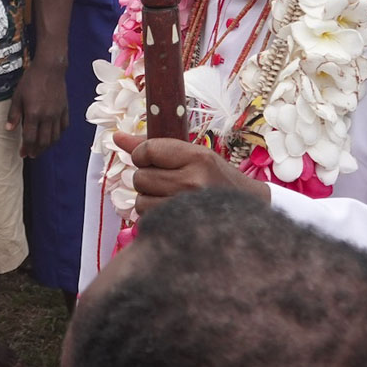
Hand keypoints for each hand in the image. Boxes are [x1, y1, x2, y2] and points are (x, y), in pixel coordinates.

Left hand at [7, 60, 67, 157]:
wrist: (49, 68)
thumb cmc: (31, 80)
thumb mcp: (17, 96)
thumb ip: (14, 114)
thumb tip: (9, 129)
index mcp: (34, 114)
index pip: (30, 138)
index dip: (26, 148)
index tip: (22, 153)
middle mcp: (47, 117)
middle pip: (43, 141)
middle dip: (37, 151)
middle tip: (31, 155)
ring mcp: (58, 114)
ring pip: (55, 137)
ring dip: (47, 146)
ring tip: (41, 149)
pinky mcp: (65, 109)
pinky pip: (64, 127)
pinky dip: (59, 134)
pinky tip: (53, 136)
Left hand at [112, 131, 270, 214]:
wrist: (250, 213)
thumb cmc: (216, 179)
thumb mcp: (193, 155)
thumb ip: (153, 146)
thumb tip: (116, 137)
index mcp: (198, 157)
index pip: (148, 150)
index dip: (142, 155)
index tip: (151, 160)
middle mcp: (193, 182)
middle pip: (140, 177)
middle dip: (146, 179)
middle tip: (166, 181)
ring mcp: (188, 208)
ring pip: (141, 201)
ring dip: (148, 200)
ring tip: (169, 198)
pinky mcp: (183, 229)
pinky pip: (148, 221)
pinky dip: (154, 217)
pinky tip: (172, 214)